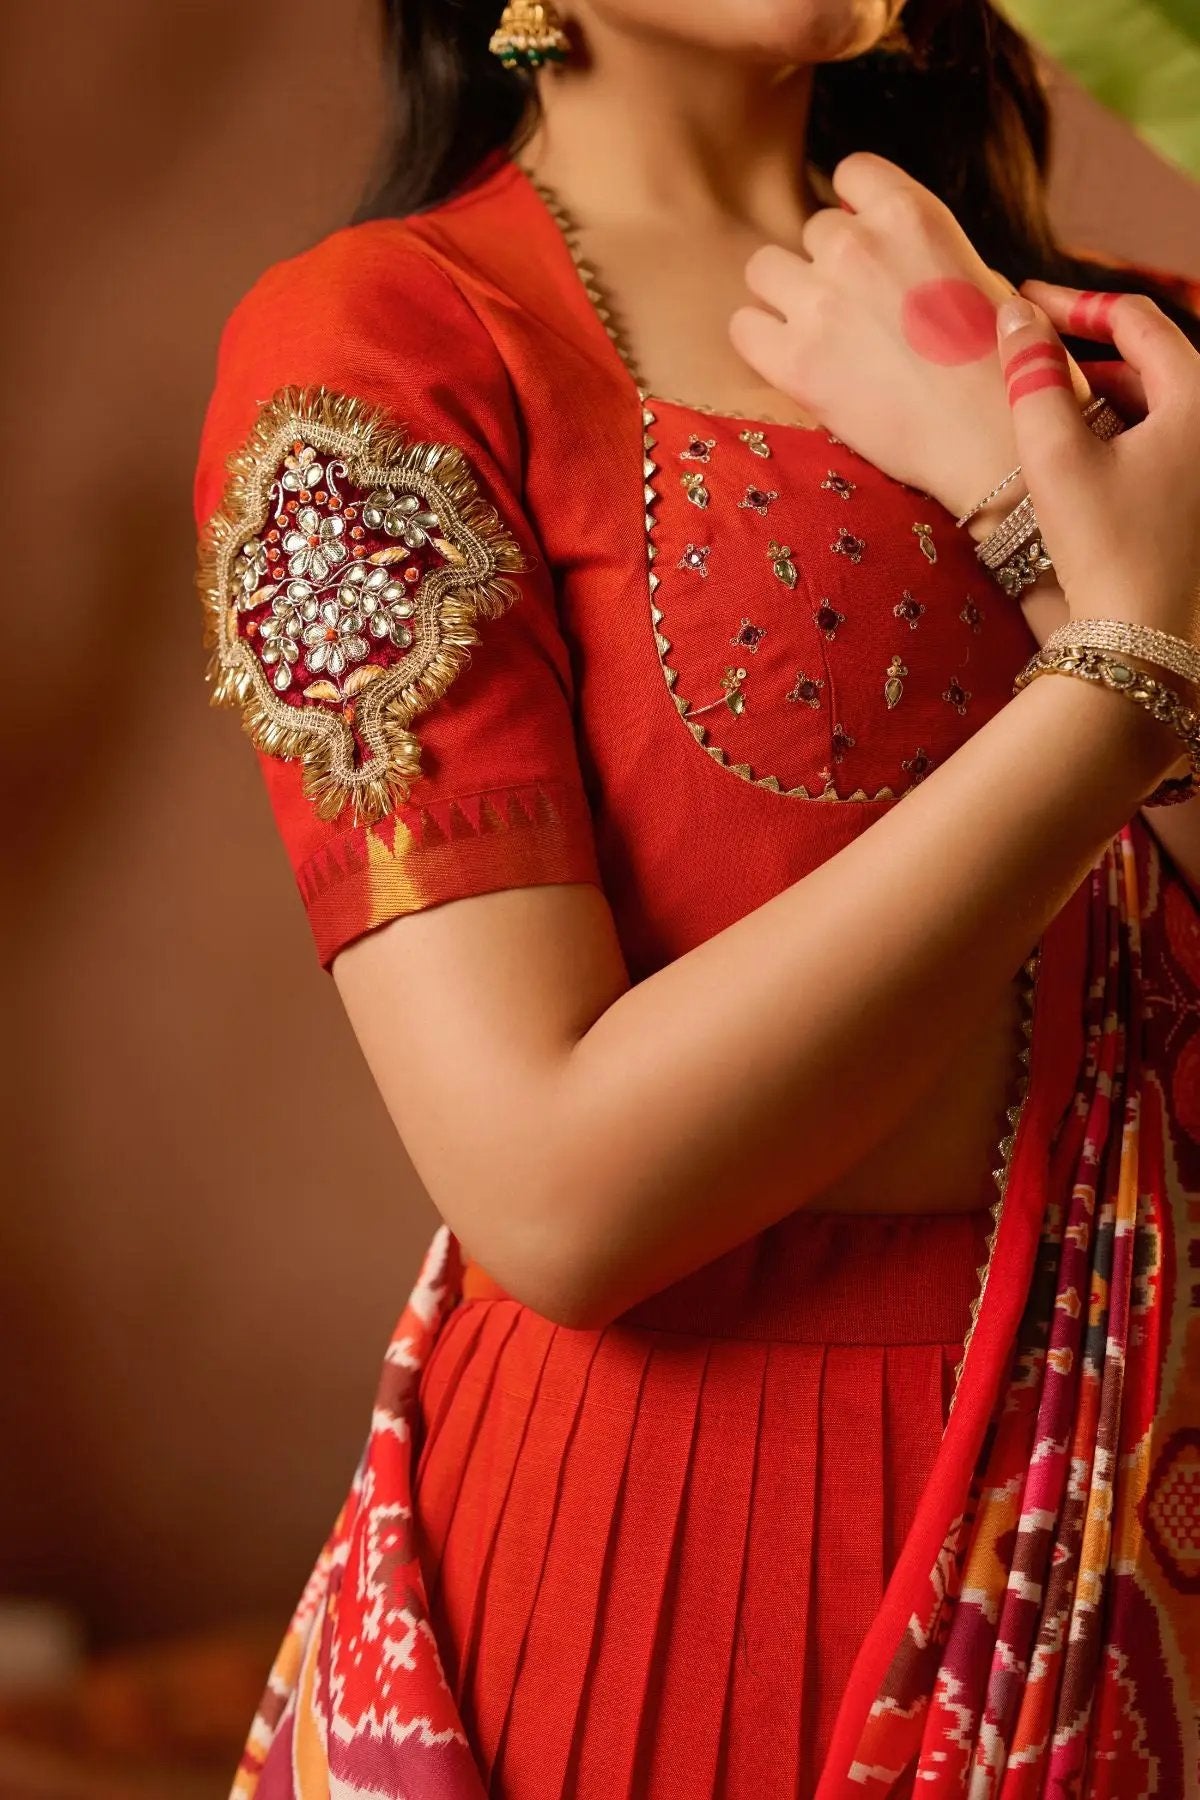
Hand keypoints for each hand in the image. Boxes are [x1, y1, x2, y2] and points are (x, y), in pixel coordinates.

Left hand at [727, 152, 1090, 528]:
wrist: (995, 444)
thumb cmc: (1009, 369)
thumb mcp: (982, 277)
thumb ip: (924, 252)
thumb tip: (894, 255)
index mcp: (911, 214)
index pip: (852, 172)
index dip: (856, 208)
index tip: (867, 242)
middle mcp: (856, 246)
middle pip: (813, 230)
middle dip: (832, 265)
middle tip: (860, 314)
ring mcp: (820, 302)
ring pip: (764, 269)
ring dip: (788, 295)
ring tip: (820, 335)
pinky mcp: (793, 362)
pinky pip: (742, 327)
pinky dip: (760, 341)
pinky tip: (792, 362)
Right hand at [999, 285, 1199, 643]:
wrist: (1141, 638)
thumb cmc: (1104, 547)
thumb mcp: (1056, 457)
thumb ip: (1030, 377)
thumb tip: (1014, 316)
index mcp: (1199, 398)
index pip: (1135, 319)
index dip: (1073, 303)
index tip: (1023, 303)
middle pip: (1151, 358)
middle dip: (1086, 348)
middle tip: (1028, 348)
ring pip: (1156, 402)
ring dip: (1101, 393)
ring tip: (1045, 401)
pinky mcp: (1197, 499)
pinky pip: (1163, 440)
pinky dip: (1119, 429)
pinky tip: (1078, 451)